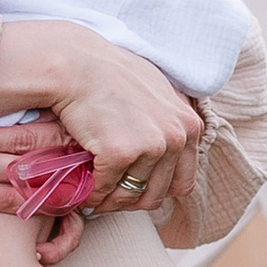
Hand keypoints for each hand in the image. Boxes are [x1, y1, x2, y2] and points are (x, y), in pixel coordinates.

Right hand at [0, 26, 203, 218]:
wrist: (77, 65)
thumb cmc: (110, 74)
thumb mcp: (158, 92)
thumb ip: (170, 120)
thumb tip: (167, 146)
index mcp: (189, 126)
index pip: (182, 182)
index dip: (155, 190)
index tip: (132, 186)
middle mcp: (177, 137)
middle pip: (158, 194)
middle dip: (130, 200)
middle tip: (109, 196)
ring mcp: (151, 146)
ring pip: (132, 196)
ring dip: (110, 200)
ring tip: (95, 194)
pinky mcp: (121, 153)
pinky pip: (105, 189)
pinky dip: (92, 194)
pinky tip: (83, 186)